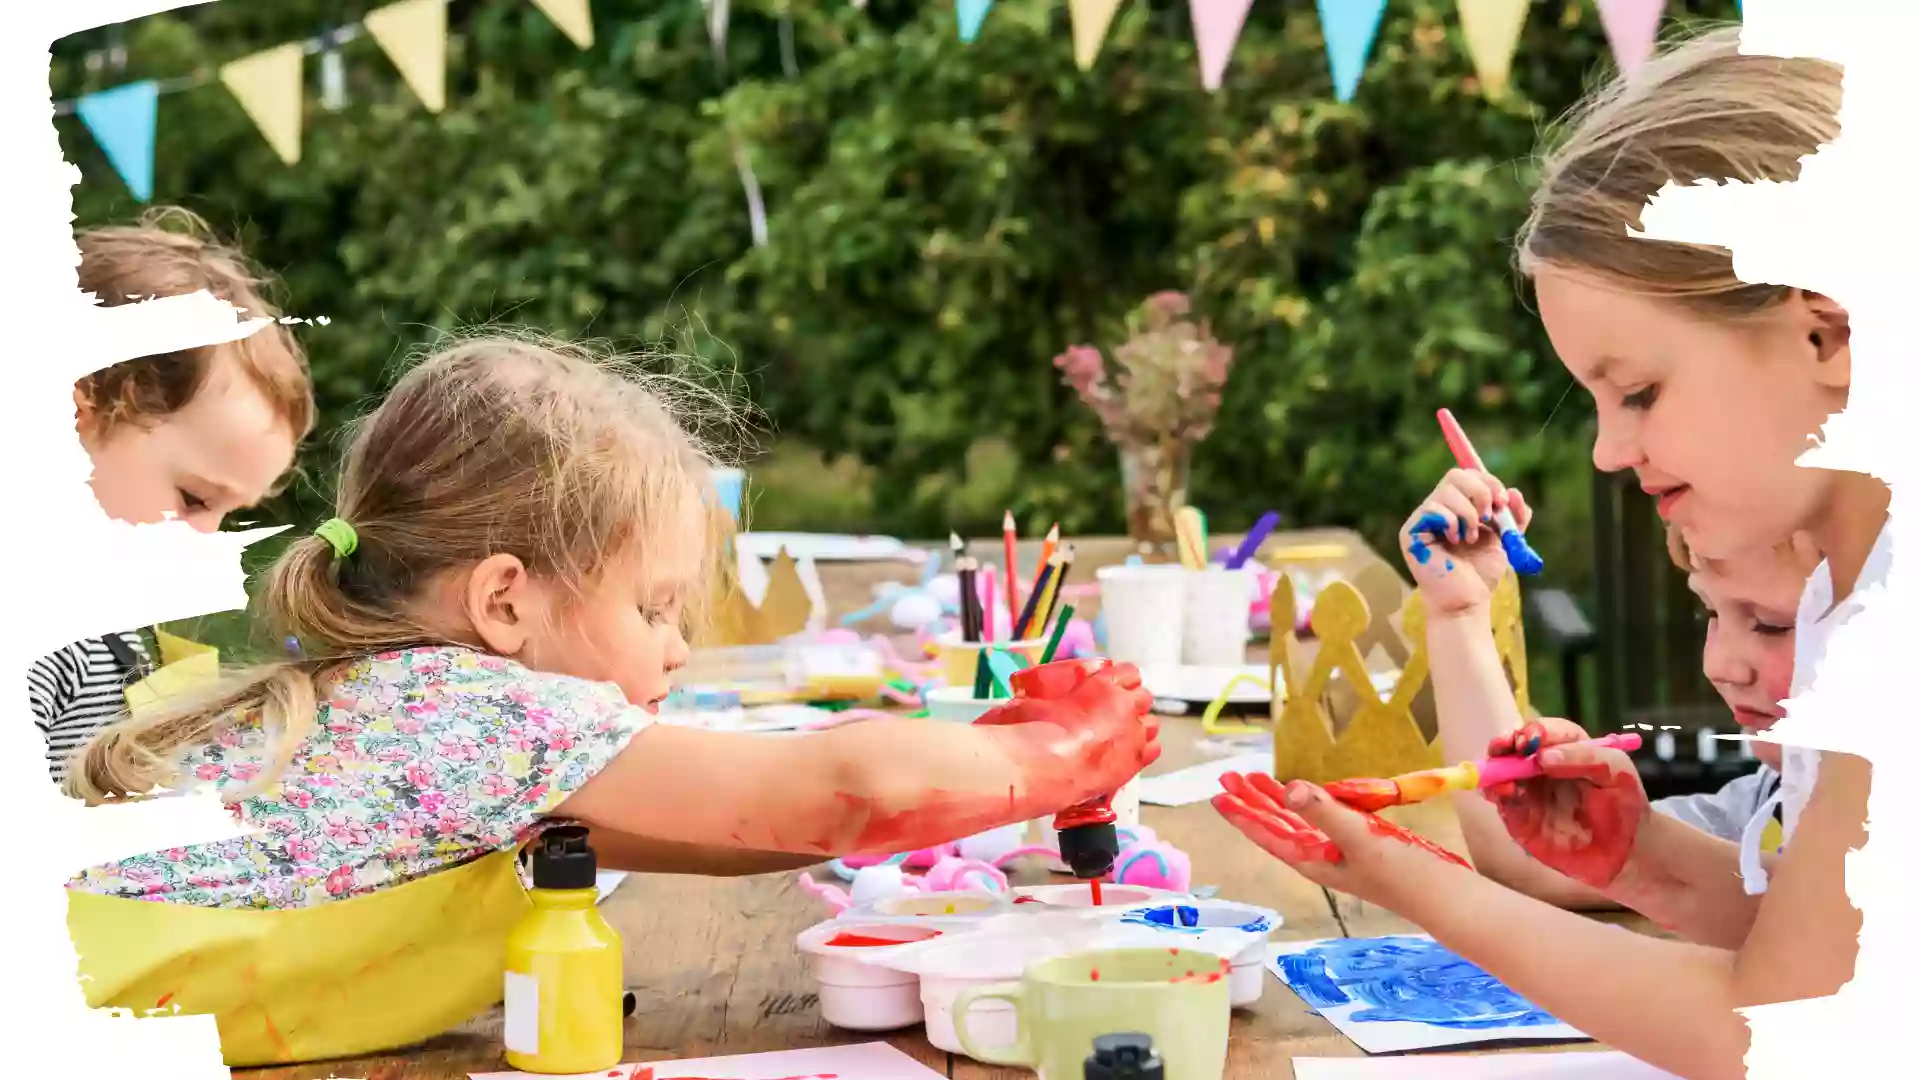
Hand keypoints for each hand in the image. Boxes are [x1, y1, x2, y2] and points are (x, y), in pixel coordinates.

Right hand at [976, 662, 1159, 811]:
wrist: (1046, 765)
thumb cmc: (1034, 730)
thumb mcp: (1033, 701)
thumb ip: (1041, 695)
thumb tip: (1025, 699)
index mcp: (1104, 684)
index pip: (1129, 672)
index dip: (1121, 681)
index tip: (1110, 689)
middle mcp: (1126, 705)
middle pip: (1144, 697)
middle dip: (1131, 704)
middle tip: (1111, 716)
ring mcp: (1134, 733)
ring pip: (1152, 724)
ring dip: (1138, 728)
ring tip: (1119, 738)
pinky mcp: (1137, 760)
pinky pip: (1153, 749)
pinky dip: (1142, 751)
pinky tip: (1126, 756)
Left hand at [1211, 771, 1471, 909]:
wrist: (1444, 895)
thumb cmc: (1403, 873)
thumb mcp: (1360, 838)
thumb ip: (1325, 812)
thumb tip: (1289, 788)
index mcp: (1314, 860)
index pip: (1269, 834)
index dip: (1243, 815)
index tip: (1219, 796)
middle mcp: (1322, 856)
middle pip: (1277, 825)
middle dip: (1253, 802)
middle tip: (1228, 777)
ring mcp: (1341, 851)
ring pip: (1299, 822)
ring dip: (1277, 800)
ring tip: (1256, 779)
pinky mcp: (1361, 843)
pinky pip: (1325, 819)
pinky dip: (1311, 804)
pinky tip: (1306, 793)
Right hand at [1398, 468, 1531, 617]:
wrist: (1467, 600)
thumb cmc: (1481, 573)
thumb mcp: (1506, 539)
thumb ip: (1513, 516)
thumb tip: (1514, 492)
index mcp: (1458, 507)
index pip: (1469, 475)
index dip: (1489, 481)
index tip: (1504, 502)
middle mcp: (1438, 509)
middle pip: (1455, 475)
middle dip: (1480, 491)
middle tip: (1489, 515)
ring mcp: (1422, 519)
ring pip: (1445, 491)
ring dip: (1468, 513)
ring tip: (1471, 537)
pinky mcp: (1410, 532)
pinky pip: (1432, 509)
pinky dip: (1451, 522)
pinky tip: (1455, 542)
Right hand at [1484, 718, 1649, 888]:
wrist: (1627, 851)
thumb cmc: (1625, 804)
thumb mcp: (1615, 771)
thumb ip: (1583, 757)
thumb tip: (1541, 757)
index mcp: (1564, 749)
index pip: (1542, 731)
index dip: (1532, 731)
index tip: (1529, 740)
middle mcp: (1541, 767)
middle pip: (1511, 748)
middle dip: (1502, 745)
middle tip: (1502, 748)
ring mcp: (1529, 793)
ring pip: (1500, 774)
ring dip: (1494, 771)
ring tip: (1502, 778)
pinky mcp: (1522, 819)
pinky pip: (1503, 804)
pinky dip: (1498, 795)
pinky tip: (1504, 795)